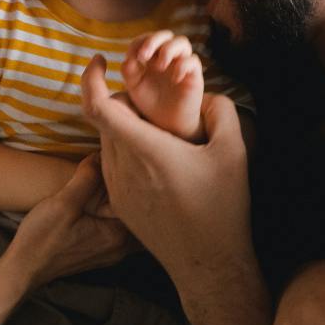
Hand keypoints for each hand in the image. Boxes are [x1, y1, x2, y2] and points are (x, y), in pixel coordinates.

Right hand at [6, 154, 135, 288]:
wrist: (23, 268)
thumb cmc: (41, 239)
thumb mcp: (63, 203)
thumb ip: (86, 178)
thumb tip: (101, 155)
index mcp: (117, 235)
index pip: (140, 202)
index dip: (135, 180)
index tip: (127, 162)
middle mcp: (121, 247)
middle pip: (139, 214)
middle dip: (134, 192)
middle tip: (125, 169)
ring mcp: (112, 252)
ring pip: (131, 223)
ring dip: (125, 205)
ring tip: (115, 183)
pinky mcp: (101, 252)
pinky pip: (119, 230)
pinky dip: (116, 216)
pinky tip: (105, 202)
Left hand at [80, 55, 251, 289]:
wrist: (208, 265)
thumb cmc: (223, 209)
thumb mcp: (234, 153)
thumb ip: (220, 110)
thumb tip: (205, 94)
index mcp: (147, 149)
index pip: (99, 106)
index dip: (90, 77)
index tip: (99, 60)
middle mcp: (123, 167)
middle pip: (106, 119)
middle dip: (124, 102)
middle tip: (155, 105)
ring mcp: (117, 188)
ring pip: (107, 142)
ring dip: (125, 129)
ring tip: (161, 136)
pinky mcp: (119, 204)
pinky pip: (112, 165)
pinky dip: (126, 152)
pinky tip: (159, 163)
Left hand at [122, 30, 204, 140]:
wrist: (168, 123)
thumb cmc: (151, 103)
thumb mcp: (135, 87)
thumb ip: (129, 71)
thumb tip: (128, 58)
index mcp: (152, 56)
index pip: (147, 38)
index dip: (139, 43)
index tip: (133, 57)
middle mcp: (168, 57)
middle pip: (166, 35)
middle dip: (153, 40)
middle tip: (144, 56)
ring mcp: (182, 64)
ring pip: (182, 42)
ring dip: (168, 49)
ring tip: (160, 66)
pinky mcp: (194, 75)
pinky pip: (193, 61)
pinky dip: (182, 66)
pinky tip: (174, 79)